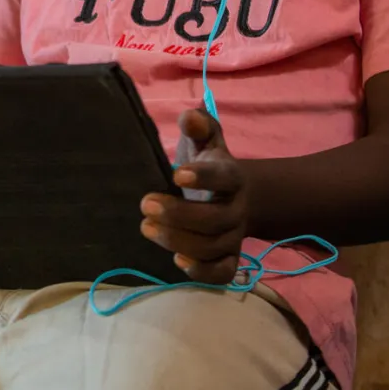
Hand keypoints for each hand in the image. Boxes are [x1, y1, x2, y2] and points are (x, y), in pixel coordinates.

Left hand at [139, 109, 249, 284]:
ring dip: (178, 240)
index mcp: (232, 176)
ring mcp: (234, 236)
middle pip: (214, 220)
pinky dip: (202, 271)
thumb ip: (199, 125)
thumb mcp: (207, 140)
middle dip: (179, 215)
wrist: (242, 197)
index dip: (204, 178)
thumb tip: (188, 117)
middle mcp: (236, 209)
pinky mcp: (228, 257)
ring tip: (146, 227)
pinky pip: (222, 272)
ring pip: (213, 246)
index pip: (224, 178)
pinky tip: (177, 260)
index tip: (176, 175)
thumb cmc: (211, 164)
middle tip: (146, 204)